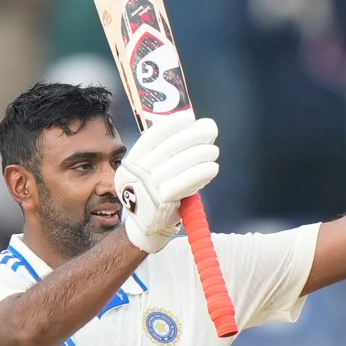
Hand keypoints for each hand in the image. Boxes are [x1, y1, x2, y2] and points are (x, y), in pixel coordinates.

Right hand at [115, 114, 219, 252]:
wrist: (148, 228)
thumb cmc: (158, 194)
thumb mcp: (156, 171)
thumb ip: (174, 151)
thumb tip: (205, 126)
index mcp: (131, 162)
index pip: (152, 137)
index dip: (172, 124)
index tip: (190, 117)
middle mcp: (135, 174)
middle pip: (168, 148)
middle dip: (192, 136)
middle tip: (210, 131)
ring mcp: (146, 190)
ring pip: (177, 164)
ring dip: (200, 154)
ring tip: (213, 151)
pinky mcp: (159, 204)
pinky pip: (183, 183)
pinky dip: (200, 173)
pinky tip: (212, 168)